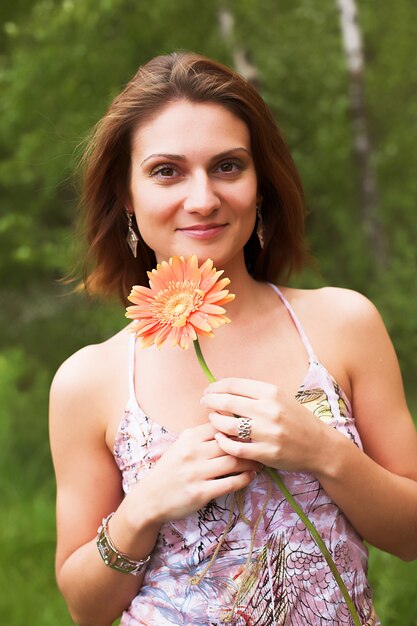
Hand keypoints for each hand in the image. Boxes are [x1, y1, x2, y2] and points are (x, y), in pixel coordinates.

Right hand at [132, 422, 261, 523]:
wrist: (150, 498)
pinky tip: (251, 476)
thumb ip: (203, 437)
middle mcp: (192, 452)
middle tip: (263, 446)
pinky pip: (231, 483)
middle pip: (231, 443)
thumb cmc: (170, 470)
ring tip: (260, 462)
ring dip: (252, 462)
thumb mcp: (182, 446)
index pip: (221, 425)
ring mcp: (196, 473)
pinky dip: (245, 479)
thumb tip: (232, 425)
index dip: (239, 427)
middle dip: (250, 444)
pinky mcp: (201, 493)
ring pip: (234, 462)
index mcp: (189, 437)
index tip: (253, 430)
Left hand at [201, 377, 329, 472]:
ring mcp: (267, 432)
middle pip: (227, 402)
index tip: (209, 390)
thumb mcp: (281, 399)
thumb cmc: (297, 420)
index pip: (234, 384)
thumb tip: (226, 389)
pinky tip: (220, 438)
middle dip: (210, 401)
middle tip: (204, 403)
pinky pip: (236, 448)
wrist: (320, 446)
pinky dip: (224, 442)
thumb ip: (256, 394)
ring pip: (228, 425)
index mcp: (271, 392)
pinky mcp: (266, 453)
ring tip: (212, 419)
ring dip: (215, 421)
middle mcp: (269, 410)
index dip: (216, 386)